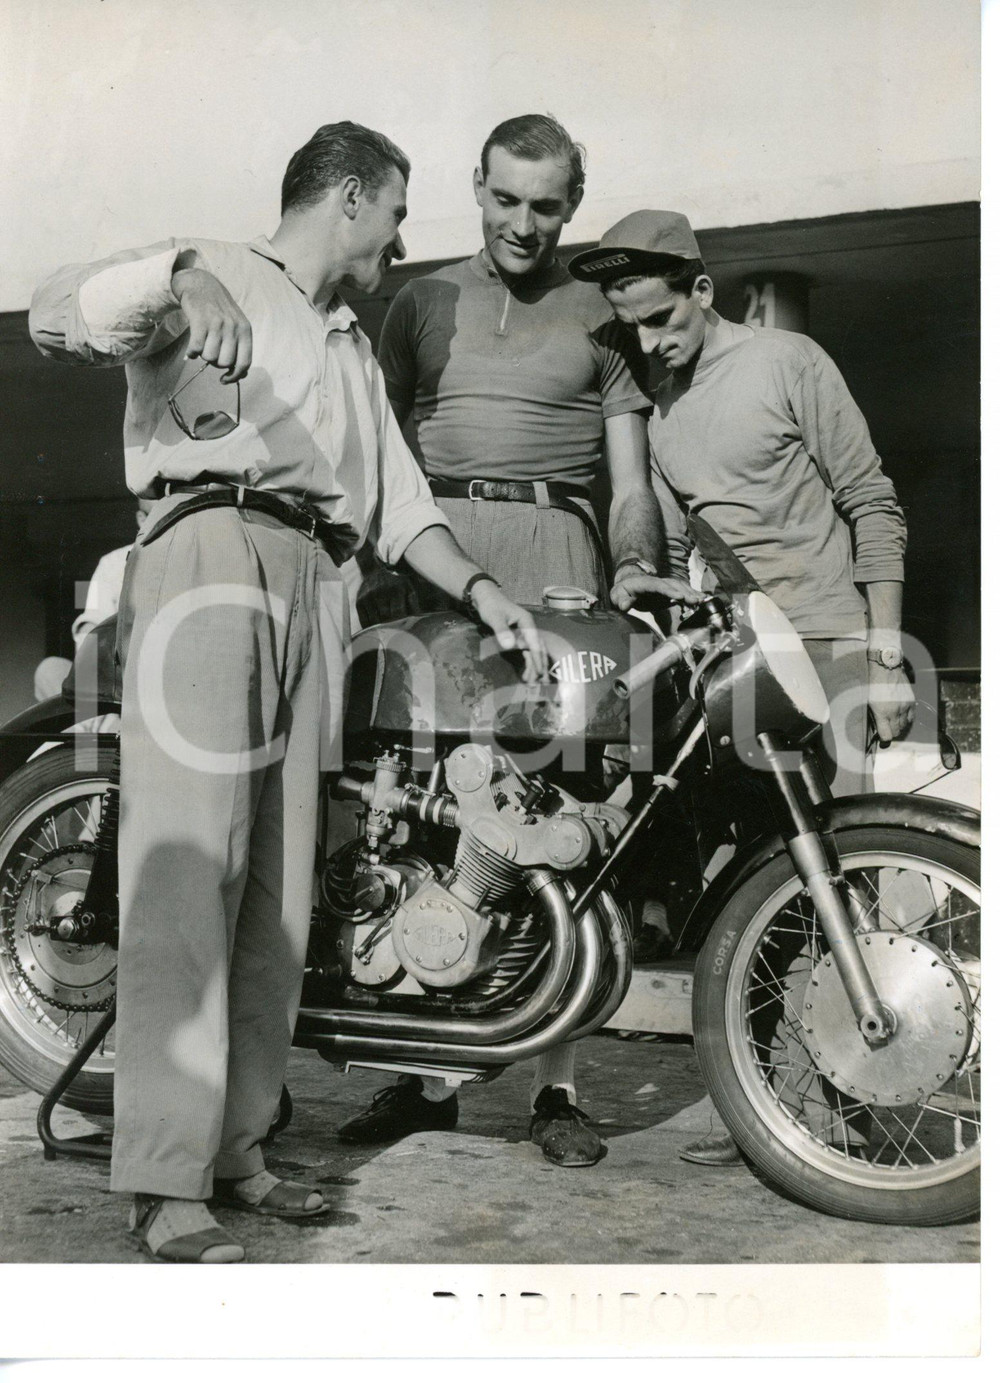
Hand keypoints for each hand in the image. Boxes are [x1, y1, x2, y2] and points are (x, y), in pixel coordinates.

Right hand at [171, 267, 252, 382]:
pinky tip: (191, 349)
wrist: (201, 285)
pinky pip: (196, 349)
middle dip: (215, 363)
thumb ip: (240, 348)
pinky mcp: (200, 321)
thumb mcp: (236, 326)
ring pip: (210, 357)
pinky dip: (192, 353)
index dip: (235, 376)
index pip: (245, 362)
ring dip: (203, 355)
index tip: (224, 379)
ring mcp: (217, 324)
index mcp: (245, 331)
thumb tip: (242, 375)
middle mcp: (233, 327)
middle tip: (210, 353)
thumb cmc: (219, 311)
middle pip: (225, 362)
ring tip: (202, 345)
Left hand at [472, 583, 547, 681]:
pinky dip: (528, 663)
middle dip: (541, 666)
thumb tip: (510, 646)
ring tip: (533, 683)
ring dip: (534, 667)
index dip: (537, 658)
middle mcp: (529, 628)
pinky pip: (526, 652)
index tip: (539, 672)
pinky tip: (526, 674)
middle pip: (538, 649)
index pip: (535, 643)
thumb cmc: (491, 606)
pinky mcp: (518, 638)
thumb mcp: (495, 618)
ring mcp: (524, 634)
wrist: (485, 598)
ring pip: (533, 653)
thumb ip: (502, 631)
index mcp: (527, 622)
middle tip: (542, 683)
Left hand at [610, 571, 700, 612]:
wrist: (630, 584)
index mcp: (645, 583)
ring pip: (681, 587)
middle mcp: (658, 582)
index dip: (669, 590)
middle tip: (696, 601)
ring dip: (692, 594)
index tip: (679, 596)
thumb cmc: (623, 591)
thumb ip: (621, 600)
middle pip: (674, 585)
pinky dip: (692, 597)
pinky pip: (683, 593)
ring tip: (703, 601)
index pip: (658, 586)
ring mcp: (666, 586)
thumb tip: (625, 605)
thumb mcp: (617, 595)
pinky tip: (702, 602)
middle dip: (685, 593)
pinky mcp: (671, 592)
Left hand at [868, 664, 915, 743]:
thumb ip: (874, 716)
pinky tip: (901, 716)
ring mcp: (905, 706)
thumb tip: (878, 727)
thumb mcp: (868, 701)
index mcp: (882, 712)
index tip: (882, 738)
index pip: (887, 735)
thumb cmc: (872, 683)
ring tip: (893, 722)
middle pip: (896, 732)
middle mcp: (895, 711)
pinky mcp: (911, 701)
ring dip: (899, 726)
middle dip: (891, 733)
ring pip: (904, 725)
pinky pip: (911, 717)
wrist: (885, 667)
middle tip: (887, 729)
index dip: (884, 739)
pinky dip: (906, 719)